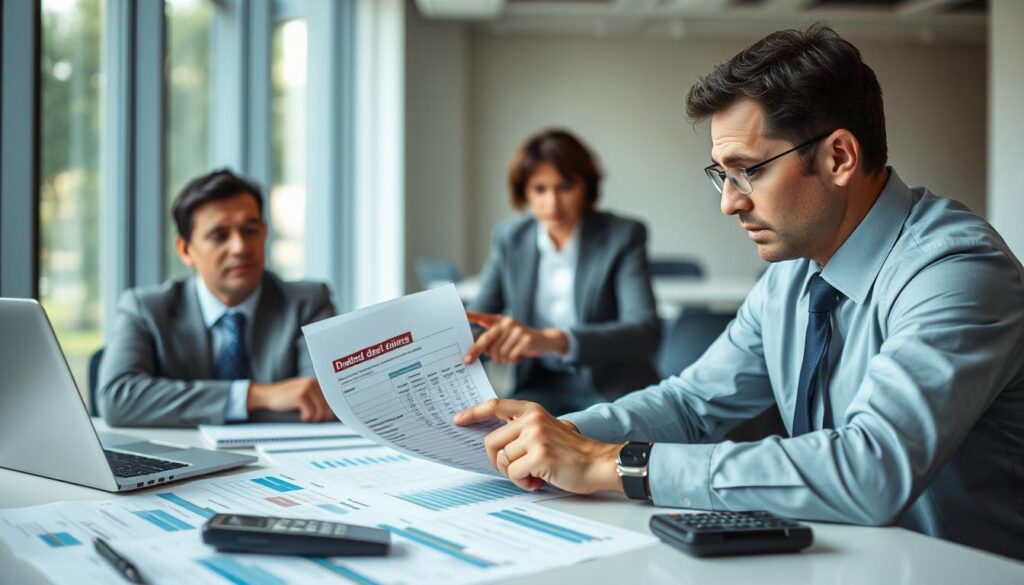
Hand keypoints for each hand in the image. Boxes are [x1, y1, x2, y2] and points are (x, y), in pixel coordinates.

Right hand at [247, 377, 334, 421]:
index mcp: (316, 382)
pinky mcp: (300, 395)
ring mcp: (307, 388)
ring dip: (314, 418)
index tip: (327, 418)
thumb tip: (331, 413)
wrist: (267, 395)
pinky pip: (311, 413)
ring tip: (306, 417)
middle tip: (314, 420)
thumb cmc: (285, 397)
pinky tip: (300, 416)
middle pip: (328, 405)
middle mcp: (313, 383)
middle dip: (322, 417)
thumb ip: (316, 399)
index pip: (332, 398)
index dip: (331, 410)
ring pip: (320, 410)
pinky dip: (306, 418)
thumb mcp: (303, 394)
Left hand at [453, 399, 622, 494]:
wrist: (598, 463)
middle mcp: (532, 420)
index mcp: (532, 410)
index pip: (495, 405)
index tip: (458, 419)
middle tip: (516, 469)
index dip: (473, 412)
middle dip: (497, 461)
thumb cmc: (572, 452)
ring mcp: (535, 436)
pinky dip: (523, 482)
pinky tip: (539, 480)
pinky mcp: (539, 455)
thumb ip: (523, 429)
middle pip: (491, 442)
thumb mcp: (547, 429)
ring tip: (534, 474)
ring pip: (502, 460)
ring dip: (514, 474)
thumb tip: (495, 441)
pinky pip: (513, 473)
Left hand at [463, 311, 568, 363]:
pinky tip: (518, 357)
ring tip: (509, 356)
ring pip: (498, 352)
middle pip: (485, 339)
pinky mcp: (526, 339)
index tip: (459, 316)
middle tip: (468, 361)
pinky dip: (512, 360)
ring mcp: (516, 330)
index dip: (470, 316)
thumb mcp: (505, 336)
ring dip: (502, 359)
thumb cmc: (519, 341)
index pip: (481, 316)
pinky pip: (510, 356)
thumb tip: (474, 352)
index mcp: (499, 320)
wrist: (545, 340)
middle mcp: (506, 323)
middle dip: (475, 351)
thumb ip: (491, 340)